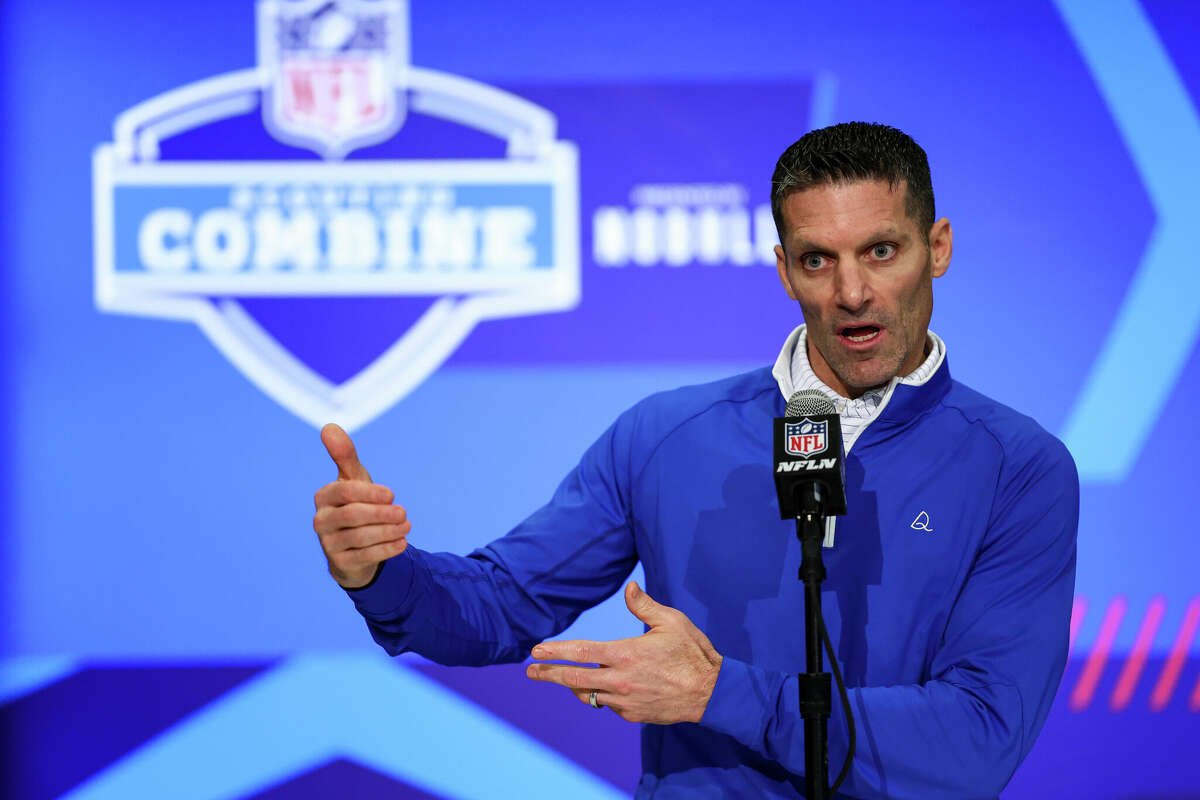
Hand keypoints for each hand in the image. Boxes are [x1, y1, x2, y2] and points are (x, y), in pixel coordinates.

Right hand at [313, 423, 409, 588]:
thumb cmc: (356, 504)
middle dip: (381, 514)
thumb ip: (344, 455)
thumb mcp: (354, 479)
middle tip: (404, 512)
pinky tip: (402, 543)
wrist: (354, 545)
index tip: (392, 494)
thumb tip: (328, 427)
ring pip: (359, 538)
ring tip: (406, 525)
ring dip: (387, 531)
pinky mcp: (340, 564)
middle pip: (352, 516)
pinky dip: (386, 549)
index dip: (369, 493)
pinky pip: (364, 557)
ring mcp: (328, 544)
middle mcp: (321, 521)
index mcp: (324, 497)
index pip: (345, 492)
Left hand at [525, 582, 722, 723]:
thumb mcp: (671, 621)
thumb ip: (644, 606)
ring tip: (563, 680)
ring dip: (574, 686)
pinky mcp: (633, 715)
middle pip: (574, 679)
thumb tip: (629, 588)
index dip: (556, 652)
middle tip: (531, 671)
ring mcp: (625, 701)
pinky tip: (603, 688)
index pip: (581, 652)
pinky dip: (602, 695)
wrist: (712, 693)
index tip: (536, 651)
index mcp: (625, 653)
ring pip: (589, 694)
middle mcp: (621, 679)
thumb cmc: (692, 652)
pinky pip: (609, 704)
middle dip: (549, 675)